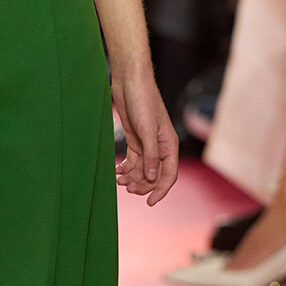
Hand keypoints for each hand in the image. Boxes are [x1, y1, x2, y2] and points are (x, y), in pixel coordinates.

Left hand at [113, 70, 178, 204]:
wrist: (130, 82)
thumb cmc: (142, 101)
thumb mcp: (147, 130)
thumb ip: (150, 155)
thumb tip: (153, 178)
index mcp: (169, 144)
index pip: (169, 174)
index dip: (161, 190)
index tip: (149, 203)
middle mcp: (160, 146)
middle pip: (154, 174)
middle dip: (142, 185)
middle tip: (127, 189)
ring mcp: (147, 143)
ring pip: (142, 169)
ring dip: (132, 177)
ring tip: (118, 180)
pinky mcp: (135, 139)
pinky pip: (133, 160)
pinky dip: (126, 167)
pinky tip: (117, 171)